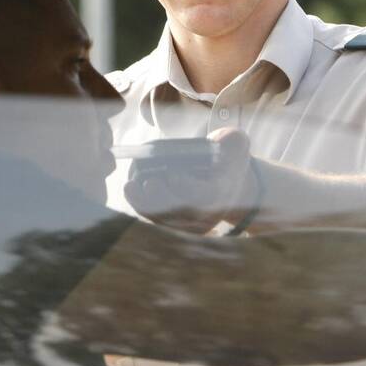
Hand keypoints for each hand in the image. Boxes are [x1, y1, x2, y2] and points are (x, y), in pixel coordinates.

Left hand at [123, 128, 256, 233]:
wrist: (226, 182)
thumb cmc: (226, 158)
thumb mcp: (235, 145)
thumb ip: (232, 140)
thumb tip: (222, 141)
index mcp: (222, 193)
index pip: (205, 197)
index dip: (188, 188)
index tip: (173, 175)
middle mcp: (208, 214)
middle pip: (181, 213)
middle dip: (162, 198)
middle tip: (149, 182)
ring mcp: (191, 223)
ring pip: (165, 219)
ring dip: (145, 204)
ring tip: (130, 186)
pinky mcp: (175, 224)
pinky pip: (155, 219)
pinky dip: (141, 205)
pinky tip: (130, 190)